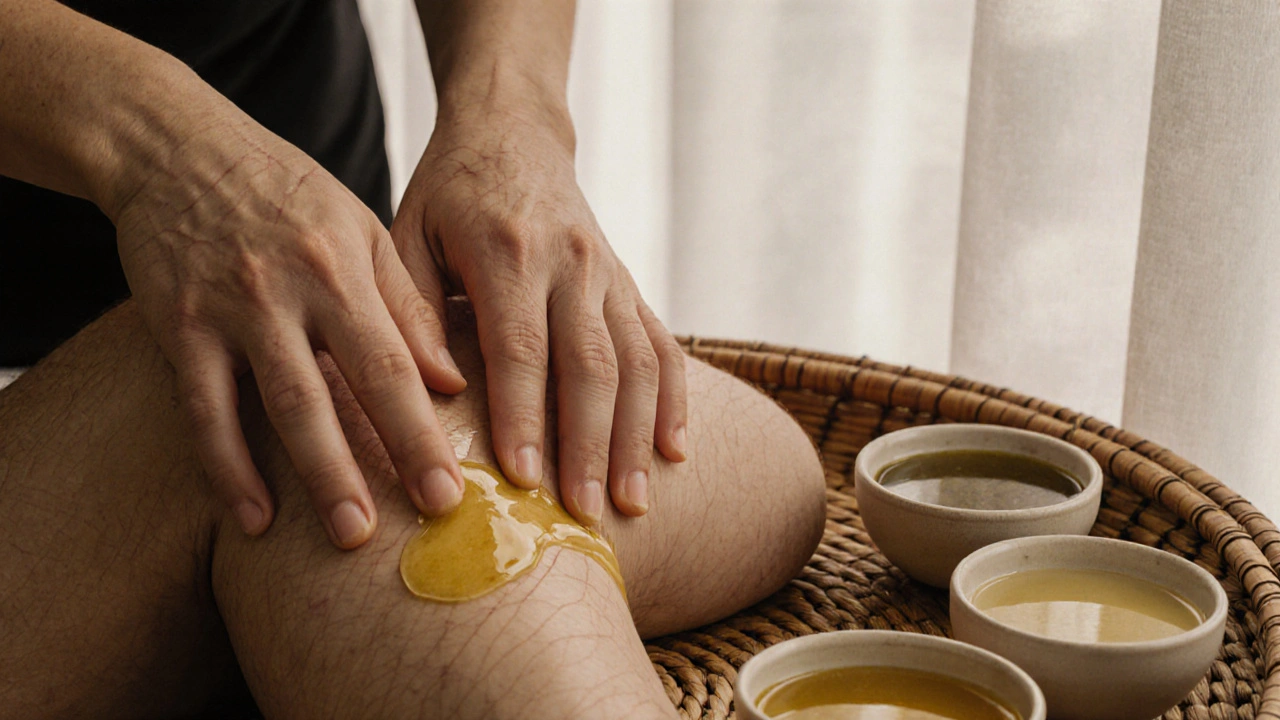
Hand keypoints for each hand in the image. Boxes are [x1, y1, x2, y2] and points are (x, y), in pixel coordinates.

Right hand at [109, 111, 466, 547]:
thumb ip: (407, 305)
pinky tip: (252, 519)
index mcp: (346, 268)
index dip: (425, 428)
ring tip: (347, 536)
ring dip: (316, 474)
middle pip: (344, 389)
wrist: (178, 147)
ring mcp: (231, 310)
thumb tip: (455, 381)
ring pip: (280, 405)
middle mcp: (292, 291)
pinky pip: (203, 410)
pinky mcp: (177, 326)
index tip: (454, 488)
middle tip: (422, 521)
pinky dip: (226, 468)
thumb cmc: (287, 195)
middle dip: (385, 460)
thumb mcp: (361, 232)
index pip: (396, 362)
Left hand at [391, 100, 687, 525]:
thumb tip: (436, 394)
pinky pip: (662, 344)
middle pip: (590, 365)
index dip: (525, 417)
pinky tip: (677, 452)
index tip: (523, 482)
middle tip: (584, 515)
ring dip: (637, 437)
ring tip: (634, 505)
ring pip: (635, 362)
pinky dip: (675, 399)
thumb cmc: (446, 195)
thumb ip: (413, 311)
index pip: (521, 347)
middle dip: (590, 445)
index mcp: (507, 249)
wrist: (513, 132)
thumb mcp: (406, 236)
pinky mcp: (630, 283)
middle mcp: (571, 261)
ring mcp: (609, 272)